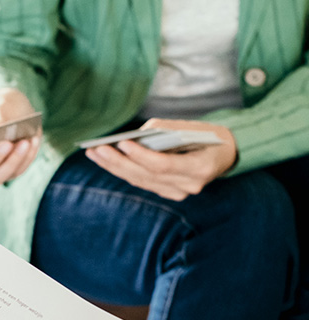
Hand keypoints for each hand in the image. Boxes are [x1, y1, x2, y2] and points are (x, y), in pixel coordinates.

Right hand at [0, 88, 40, 185]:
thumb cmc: (2, 106)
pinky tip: (33, 141)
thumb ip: (0, 120)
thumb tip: (4, 137)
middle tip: (8, 143)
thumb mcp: (0, 105)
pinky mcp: (5, 172)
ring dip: (11, 163)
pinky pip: (14, 173)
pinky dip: (25, 158)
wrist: (16, 111)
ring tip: (25, 142)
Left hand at [84, 118, 237, 200]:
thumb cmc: (208, 135)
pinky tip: (106, 161)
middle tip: (97, 149)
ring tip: (95, 153)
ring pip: (139, 180)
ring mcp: (176, 192)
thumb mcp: (194, 127)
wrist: (225, 153)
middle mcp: (187, 186)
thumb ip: (167, 130)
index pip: (163, 165)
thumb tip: (138, 134)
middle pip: (146, 175)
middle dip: (118, 162)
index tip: (122, 143)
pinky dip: (123, 170)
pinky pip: (141, 182)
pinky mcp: (167, 192)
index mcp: (199, 169)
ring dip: (114, 167)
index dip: (141, 155)